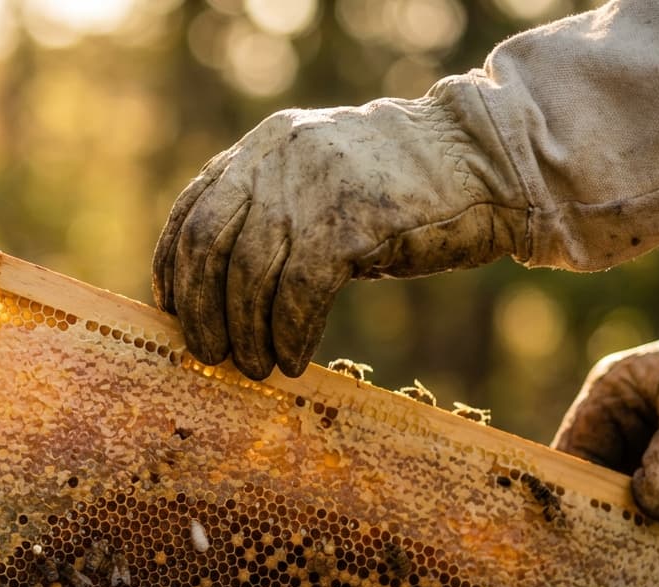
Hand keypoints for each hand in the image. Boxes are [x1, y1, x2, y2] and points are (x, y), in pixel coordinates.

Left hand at [152, 78, 526, 379]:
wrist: (488, 164)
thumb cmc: (405, 192)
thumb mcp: (322, 185)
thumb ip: (273, 213)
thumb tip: (220, 291)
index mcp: (264, 148)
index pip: (192, 209)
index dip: (173, 268)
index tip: (171, 312)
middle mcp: (277, 158)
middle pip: (206, 243)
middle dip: (200, 309)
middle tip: (209, 354)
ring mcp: (313, 186)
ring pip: (248, 274)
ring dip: (245, 332)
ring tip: (255, 367)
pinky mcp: (351, 220)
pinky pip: (298, 292)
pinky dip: (289, 333)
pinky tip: (294, 358)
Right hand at [553, 298, 658, 521]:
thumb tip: (653, 508)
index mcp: (605, 406)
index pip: (568, 460)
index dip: (567, 497)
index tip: (577, 538)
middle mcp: (620, 436)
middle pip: (596, 492)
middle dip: (610, 524)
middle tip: (622, 560)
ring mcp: (651, 461)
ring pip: (634, 511)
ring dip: (650, 535)